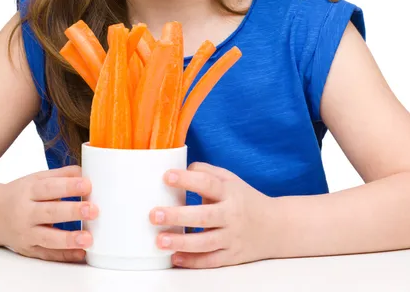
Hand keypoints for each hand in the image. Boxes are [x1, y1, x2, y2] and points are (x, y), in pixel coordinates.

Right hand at [0, 165, 97, 262]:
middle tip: (93, 210)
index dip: (69, 186)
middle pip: (50, 213)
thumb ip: (61, 175)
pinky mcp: (28, 250)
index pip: (50, 188)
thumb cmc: (19, 194)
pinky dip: (64, 255)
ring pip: (47, 238)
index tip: (87, 185)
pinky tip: (80, 253)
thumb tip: (85, 172)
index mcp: (29, 191)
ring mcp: (26, 234)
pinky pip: (47, 254)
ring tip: (88, 238)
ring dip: (69, 239)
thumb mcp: (36, 179)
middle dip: (72, 211)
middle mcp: (26, 213)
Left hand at [149, 162, 274, 268]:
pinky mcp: (232, 256)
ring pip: (206, 242)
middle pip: (204, 216)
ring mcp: (232, 237)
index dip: (187, 179)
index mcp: (230, 192)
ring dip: (181, 242)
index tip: (167, 176)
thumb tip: (181, 169)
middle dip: (178, 216)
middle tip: (155, 214)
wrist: (276, 227)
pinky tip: (175, 258)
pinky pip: (211, 261)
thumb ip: (206, 171)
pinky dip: (193, 261)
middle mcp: (232, 215)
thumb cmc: (245, 198)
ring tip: (159, 240)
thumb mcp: (230, 179)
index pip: (208, 183)